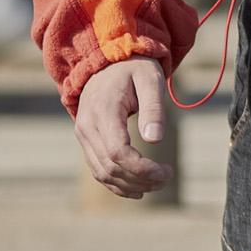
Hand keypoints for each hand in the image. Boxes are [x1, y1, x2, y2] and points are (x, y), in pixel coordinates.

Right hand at [74, 56, 173, 196]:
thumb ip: (153, 108)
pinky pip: (98, 169)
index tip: (166, 171)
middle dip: (141, 179)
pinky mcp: (86, 140)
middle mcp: (87, 126)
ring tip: (157, 183)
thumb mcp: (150, 80)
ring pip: (103, 173)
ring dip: (130, 185)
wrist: (108, 60)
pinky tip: (138, 190)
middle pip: (110, 167)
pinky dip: (116, 184)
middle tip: (167, 177)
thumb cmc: (134, 68)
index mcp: (103, 111)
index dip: (142, 169)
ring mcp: (83, 135)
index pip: (118, 153)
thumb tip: (154, 140)